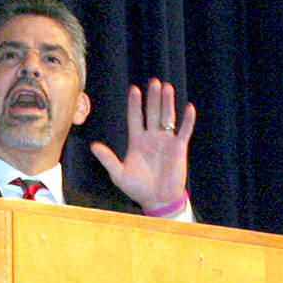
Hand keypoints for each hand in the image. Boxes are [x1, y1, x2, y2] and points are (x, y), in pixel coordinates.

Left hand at [90, 78, 195, 209]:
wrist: (158, 201)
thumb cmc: (137, 188)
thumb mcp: (119, 174)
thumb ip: (108, 159)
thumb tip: (94, 146)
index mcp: (137, 141)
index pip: (135, 117)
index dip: (135, 104)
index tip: (134, 89)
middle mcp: (152, 137)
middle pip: (152, 112)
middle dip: (153, 97)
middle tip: (154, 81)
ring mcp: (166, 141)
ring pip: (167, 117)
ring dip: (168, 103)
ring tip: (167, 87)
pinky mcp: (179, 148)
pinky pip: (184, 131)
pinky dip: (187, 120)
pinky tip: (188, 107)